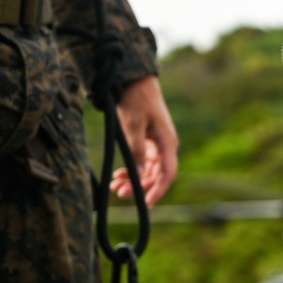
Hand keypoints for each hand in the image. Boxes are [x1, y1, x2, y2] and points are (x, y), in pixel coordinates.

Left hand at [110, 75, 178, 205]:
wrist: (135, 80)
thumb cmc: (136, 100)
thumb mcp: (133, 125)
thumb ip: (136, 151)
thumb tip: (138, 176)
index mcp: (167, 143)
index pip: (168, 174)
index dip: (158, 190)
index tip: (146, 203)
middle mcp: (165, 146)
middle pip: (157, 175)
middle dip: (140, 187)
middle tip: (120, 194)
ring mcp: (157, 144)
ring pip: (149, 170)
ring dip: (134, 180)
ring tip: (115, 186)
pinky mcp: (148, 141)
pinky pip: (143, 162)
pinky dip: (132, 170)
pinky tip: (119, 173)